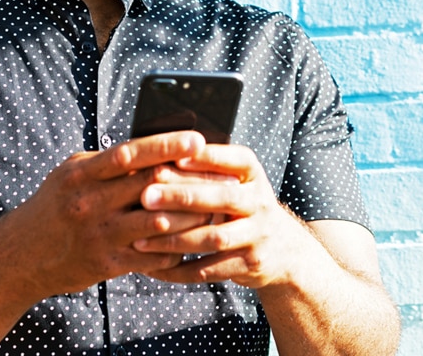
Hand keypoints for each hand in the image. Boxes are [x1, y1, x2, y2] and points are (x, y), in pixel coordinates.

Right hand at [1, 131, 212, 298]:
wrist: (20, 255)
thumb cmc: (56, 203)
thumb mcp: (73, 171)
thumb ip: (108, 160)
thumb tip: (155, 145)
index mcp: (83, 173)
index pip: (130, 153)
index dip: (166, 145)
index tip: (196, 139)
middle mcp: (90, 202)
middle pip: (150, 186)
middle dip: (190, 180)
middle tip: (221, 175)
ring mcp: (99, 236)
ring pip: (158, 224)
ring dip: (190, 216)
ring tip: (215, 207)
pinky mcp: (106, 265)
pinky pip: (151, 257)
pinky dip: (175, 247)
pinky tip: (191, 238)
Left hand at [133, 144, 305, 289]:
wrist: (282, 247)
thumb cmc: (243, 203)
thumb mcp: (237, 179)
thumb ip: (209, 167)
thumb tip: (164, 152)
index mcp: (253, 173)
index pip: (233, 160)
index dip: (205, 158)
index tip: (172, 157)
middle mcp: (260, 202)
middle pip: (222, 198)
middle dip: (181, 197)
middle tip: (146, 196)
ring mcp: (258, 235)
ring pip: (214, 238)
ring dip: (175, 240)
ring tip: (141, 239)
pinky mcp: (250, 265)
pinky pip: (210, 270)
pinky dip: (180, 270)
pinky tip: (154, 267)